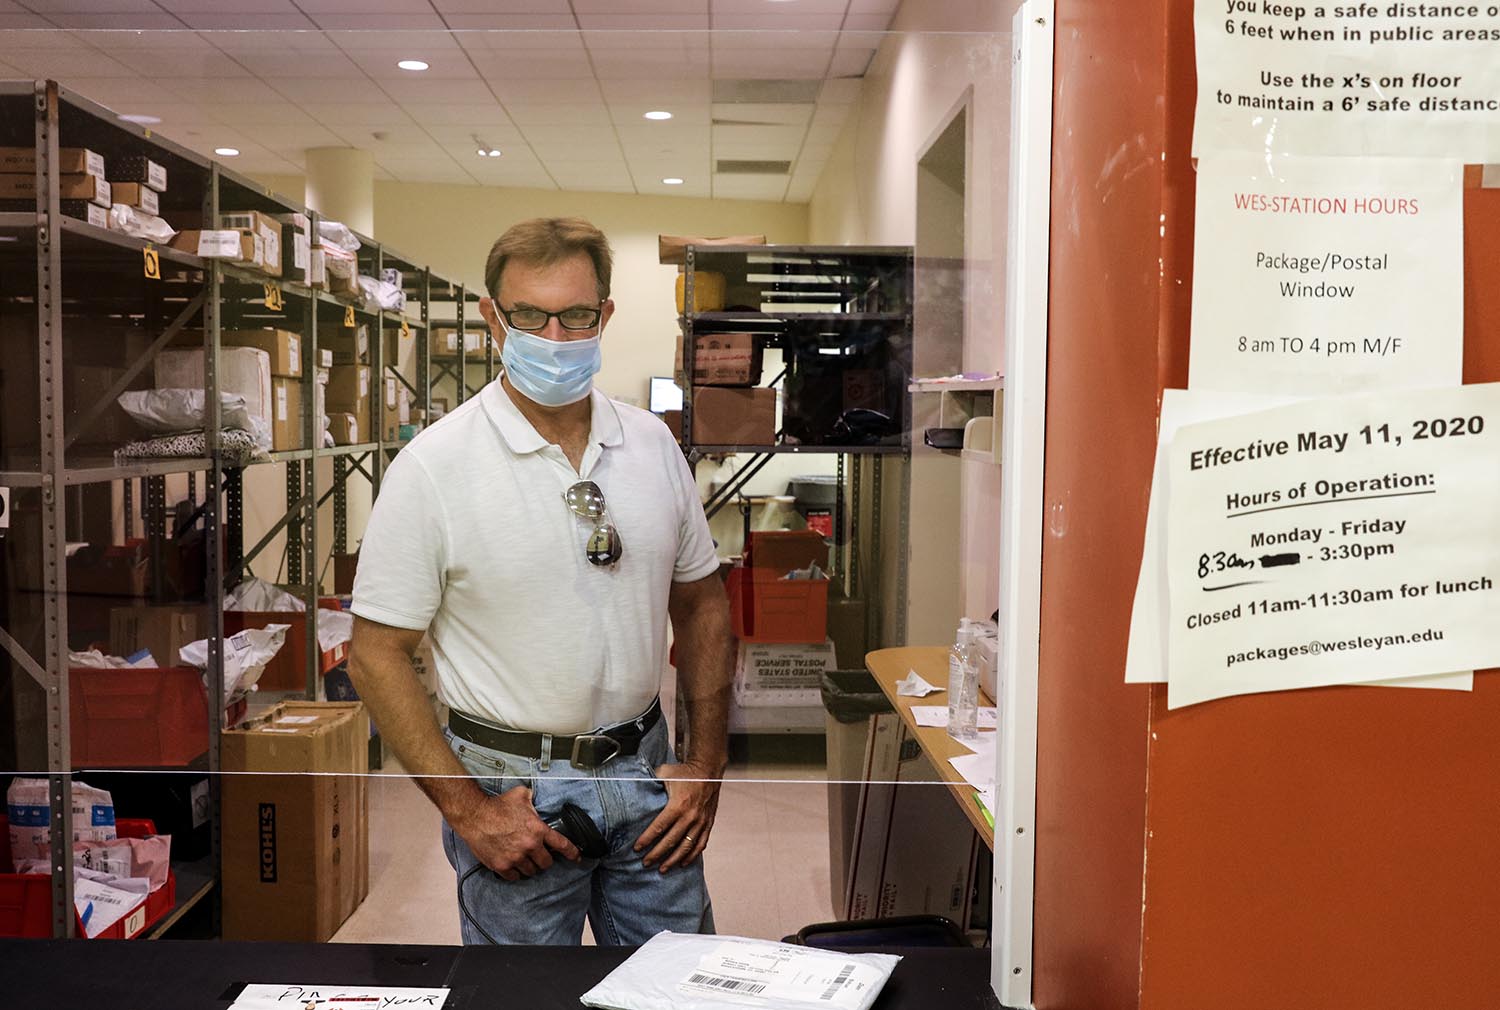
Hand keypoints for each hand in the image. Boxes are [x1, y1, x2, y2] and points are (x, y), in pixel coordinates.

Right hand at [453, 786, 580, 881]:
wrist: (475, 816)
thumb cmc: (497, 805)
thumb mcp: (521, 796)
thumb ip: (533, 800)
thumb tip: (537, 799)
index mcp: (538, 830)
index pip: (562, 845)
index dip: (572, 853)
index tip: (577, 858)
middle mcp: (529, 846)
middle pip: (546, 863)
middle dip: (545, 860)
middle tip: (539, 856)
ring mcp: (515, 858)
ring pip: (531, 872)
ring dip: (530, 867)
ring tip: (524, 860)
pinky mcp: (502, 866)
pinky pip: (515, 877)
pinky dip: (515, 873)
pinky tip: (513, 866)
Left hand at [633, 763, 721, 871]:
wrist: (708, 770)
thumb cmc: (683, 772)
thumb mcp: (664, 773)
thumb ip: (649, 782)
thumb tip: (631, 787)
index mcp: (677, 805)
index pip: (658, 828)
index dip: (647, 840)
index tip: (637, 849)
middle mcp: (690, 816)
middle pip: (670, 841)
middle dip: (656, 854)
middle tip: (645, 863)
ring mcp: (700, 822)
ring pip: (685, 847)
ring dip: (673, 860)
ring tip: (662, 869)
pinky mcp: (708, 823)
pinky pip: (700, 844)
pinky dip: (691, 856)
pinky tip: (682, 863)